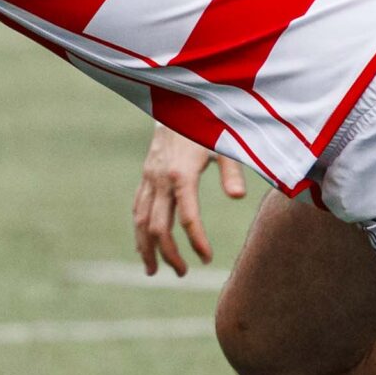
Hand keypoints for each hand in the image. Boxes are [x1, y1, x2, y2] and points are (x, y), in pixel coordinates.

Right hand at [132, 123, 247, 276]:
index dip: (196, 241)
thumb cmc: (208, 123)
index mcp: (181, 174)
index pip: (186, 218)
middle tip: (182, 274)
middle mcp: (160, 180)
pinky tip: (144, 245)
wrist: (178, 101)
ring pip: (140, 221)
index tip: (207, 258)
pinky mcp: (146, 176)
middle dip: (168, 254)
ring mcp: (149, 178)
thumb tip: (237, 198)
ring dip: (146, 248)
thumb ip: (231, 171)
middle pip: (157, 227)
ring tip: (153, 271)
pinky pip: (138, 209)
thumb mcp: (225, 143)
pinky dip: (139, 230)